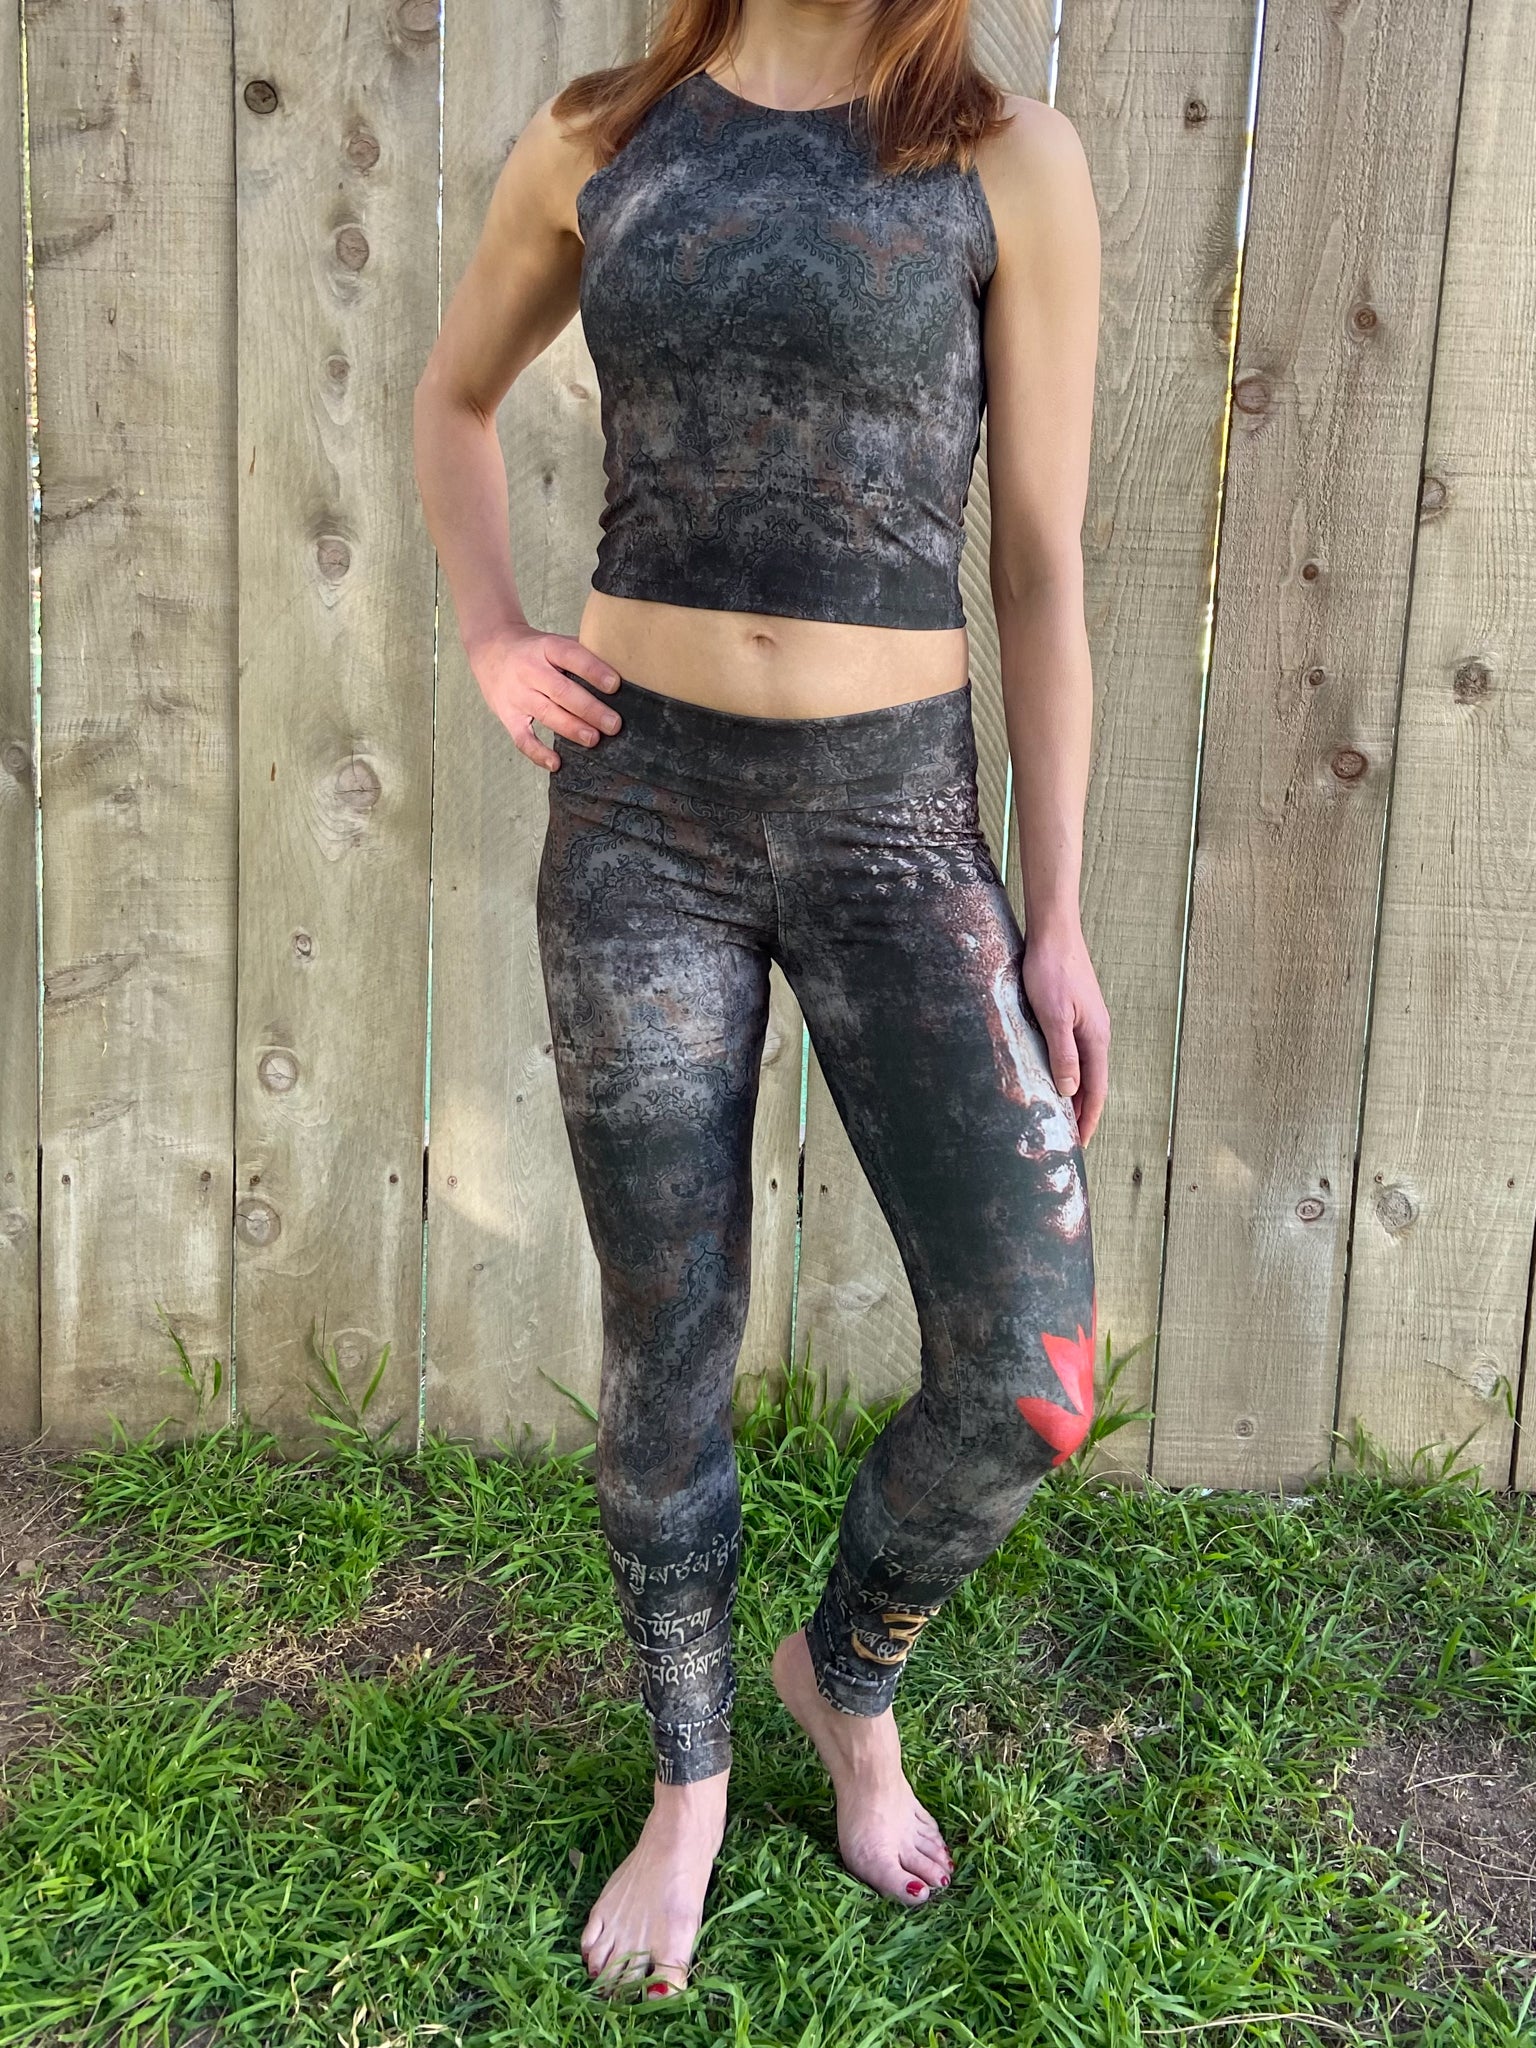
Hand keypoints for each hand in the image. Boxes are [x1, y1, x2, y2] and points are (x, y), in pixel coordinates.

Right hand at [465, 623, 622, 771]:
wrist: (490, 648)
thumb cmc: (534, 649)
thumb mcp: (554, 641)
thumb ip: (582, 652)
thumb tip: (624, 666)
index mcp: (546, 647)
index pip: (571, 656)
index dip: (592, 670)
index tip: (615, 684)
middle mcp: (529, 670)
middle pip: (561, 691)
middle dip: (589, 709)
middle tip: (613, 724)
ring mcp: (517, 694)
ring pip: (546, 713)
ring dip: (571, 729)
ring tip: (594, 740)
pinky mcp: (507, 715)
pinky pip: (522, 738)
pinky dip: (537, 753)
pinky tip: (556, 764)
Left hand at [1020, 920, 1109, 1146]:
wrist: (1054, 933)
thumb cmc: (1052, 971)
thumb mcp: (1054, 1015)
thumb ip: (1063, 1053)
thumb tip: (1069, 1091)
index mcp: (1095, 1038)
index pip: (1096, 1090)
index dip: (1088, 1118)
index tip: (1079, 1143)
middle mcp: (1096, 1033)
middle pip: (1092, 1083)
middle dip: (1083, 1112)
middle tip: (1068, 1138)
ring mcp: (1087, 1023)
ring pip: (1084, 1068)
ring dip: (1075, 1093)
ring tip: (1061, 1115)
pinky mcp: (1075, 1013)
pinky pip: (1074, 1053)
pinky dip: (1068, 1072)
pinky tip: (1054, 1075)